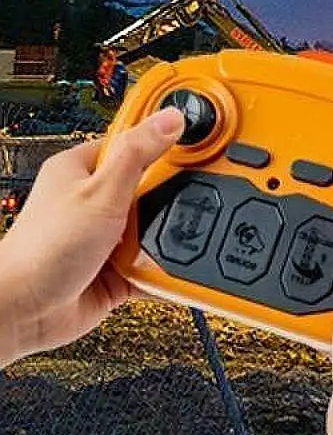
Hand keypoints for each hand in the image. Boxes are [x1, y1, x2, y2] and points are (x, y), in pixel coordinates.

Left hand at [0, 105, 184, 364]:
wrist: (21, 316)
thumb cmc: (39, 254)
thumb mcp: (99, 194)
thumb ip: (137, 155)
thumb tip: (170, 118)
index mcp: (84, 168)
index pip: (134, 136)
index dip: (167, 130)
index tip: (204, 121)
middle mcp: (96, 199)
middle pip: (153, 180)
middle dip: (176, 187)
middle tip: (209, 180)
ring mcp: (108, 233)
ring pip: (157, 220)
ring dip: (171, 229)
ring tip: (191, 225)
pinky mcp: (117, 266)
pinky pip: (154, 258)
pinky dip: (168, 263)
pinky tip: (183, 260)